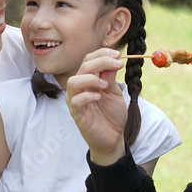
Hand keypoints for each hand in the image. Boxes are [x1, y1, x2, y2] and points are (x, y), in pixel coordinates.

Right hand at [65, 48, 127, 164]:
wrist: (113, 138)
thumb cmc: (112, 115)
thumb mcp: (115, 92)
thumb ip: (110, 77)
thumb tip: (112, 60)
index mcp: (88, 80)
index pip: (89, 60)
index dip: (102, 54)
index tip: (118, 54)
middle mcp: (80, 88)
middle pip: (83, 67)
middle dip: (101, 61)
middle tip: (117, 64)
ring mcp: (76, 101)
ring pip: (73, 81)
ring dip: (91, 78)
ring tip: (105, 84)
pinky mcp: (77, 114)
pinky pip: (76, 101)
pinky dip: (87, 96)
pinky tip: (99, 97)